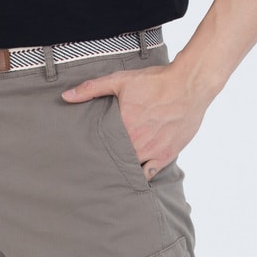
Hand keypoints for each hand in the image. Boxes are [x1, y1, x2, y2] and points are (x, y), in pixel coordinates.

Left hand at [60, 60, 208, 176]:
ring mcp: (152, 151)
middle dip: (106, 162)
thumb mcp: (121, 80)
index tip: (86, 154)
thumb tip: (66, 96)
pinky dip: (141, 175)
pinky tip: (133, 176)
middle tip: (98, 163)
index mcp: (122, 126)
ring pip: (130, 169)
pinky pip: (149, 174)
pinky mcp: (167, 154)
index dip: (92, 151)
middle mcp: (136, 143)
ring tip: (114, 169)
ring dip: (122, 169)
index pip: (100, 147)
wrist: (189, 85)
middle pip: (114, 160)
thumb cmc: (156, 81)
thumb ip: (92, 88)